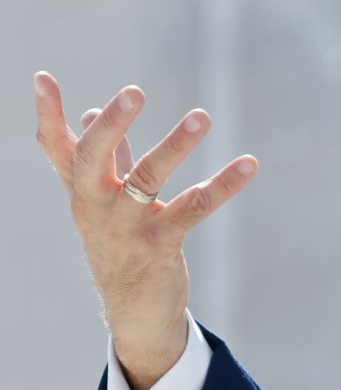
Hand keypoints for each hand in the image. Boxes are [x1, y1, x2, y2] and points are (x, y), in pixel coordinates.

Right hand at [33, 72, 257, 389]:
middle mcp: (95, 207)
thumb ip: (105, 159)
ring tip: (202, 117)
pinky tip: (250, 164)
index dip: (48, 114)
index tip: (42, 77)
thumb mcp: (104, 203)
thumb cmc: (121, 246)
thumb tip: (91, 112)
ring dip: (175, 145)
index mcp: (82, 192)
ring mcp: (125, 228)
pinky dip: (224, 184)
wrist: (135, 313)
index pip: (57, 148)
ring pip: (147, 178)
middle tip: (134, 91)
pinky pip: (194, 208)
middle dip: (113, 124)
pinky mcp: (158, 246)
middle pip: (92, 158)